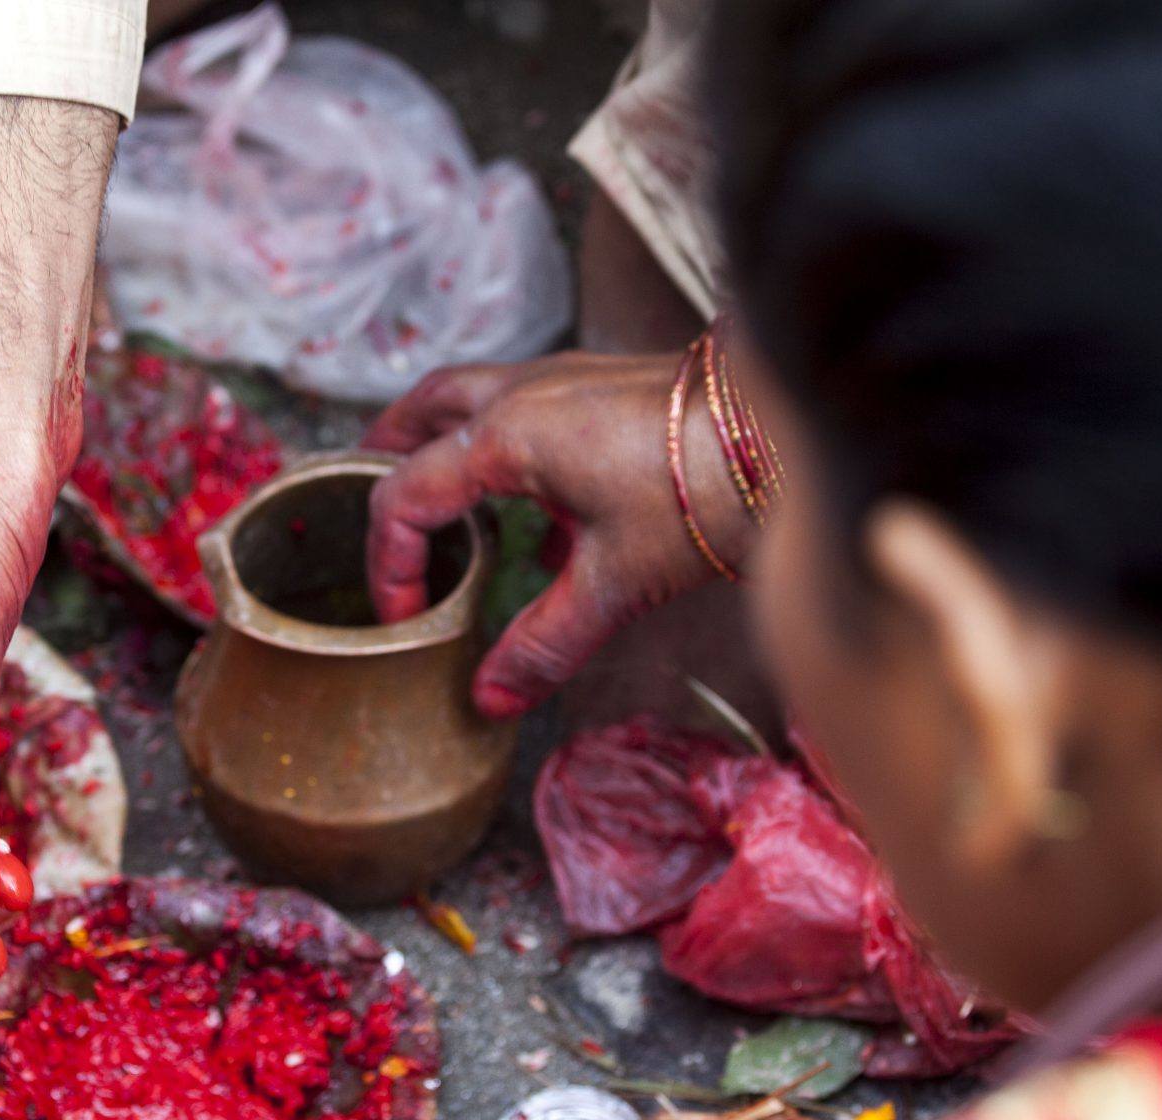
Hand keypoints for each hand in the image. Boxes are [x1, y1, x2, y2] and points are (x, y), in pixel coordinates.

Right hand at [363, 350, 749, 718]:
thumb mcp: (616, 583)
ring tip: (441, 496)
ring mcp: (568, 379)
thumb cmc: (705, 489)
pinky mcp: (607, 383)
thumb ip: (544, 642)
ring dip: (444, 441)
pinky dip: (506, 446)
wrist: (790, 429)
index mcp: (506, 437)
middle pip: (421, 410)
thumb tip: (492, 699)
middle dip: (387, 455)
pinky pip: (527, 405)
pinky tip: (537, 506)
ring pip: (474, 396)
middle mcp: (524, 393)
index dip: (389, 562)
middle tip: (371, 502)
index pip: (405, 494)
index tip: (406, 614)